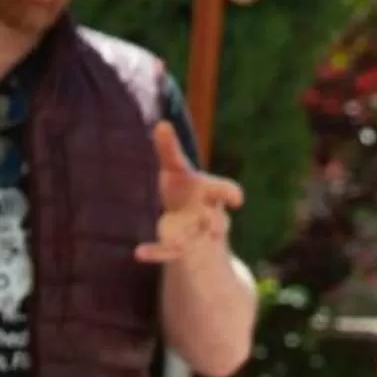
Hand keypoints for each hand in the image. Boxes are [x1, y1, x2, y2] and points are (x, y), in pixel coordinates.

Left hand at [135, 122, 243, 268]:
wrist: (188, 220)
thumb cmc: (184, 187)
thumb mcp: (176, 167)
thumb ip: (169, 149)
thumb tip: (161, 124)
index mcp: (209, 193)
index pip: (223, 191)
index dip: (230, 194)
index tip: (237, 200)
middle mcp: (206, 215)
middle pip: (217, 222)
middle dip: (216, 224)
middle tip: (216, 227)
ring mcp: (192, 233)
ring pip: (193, 239)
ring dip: (185, 240)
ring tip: (177, 243)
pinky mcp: (175, 247)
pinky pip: (166, 253)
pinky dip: (154, 253)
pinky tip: (138, 253)